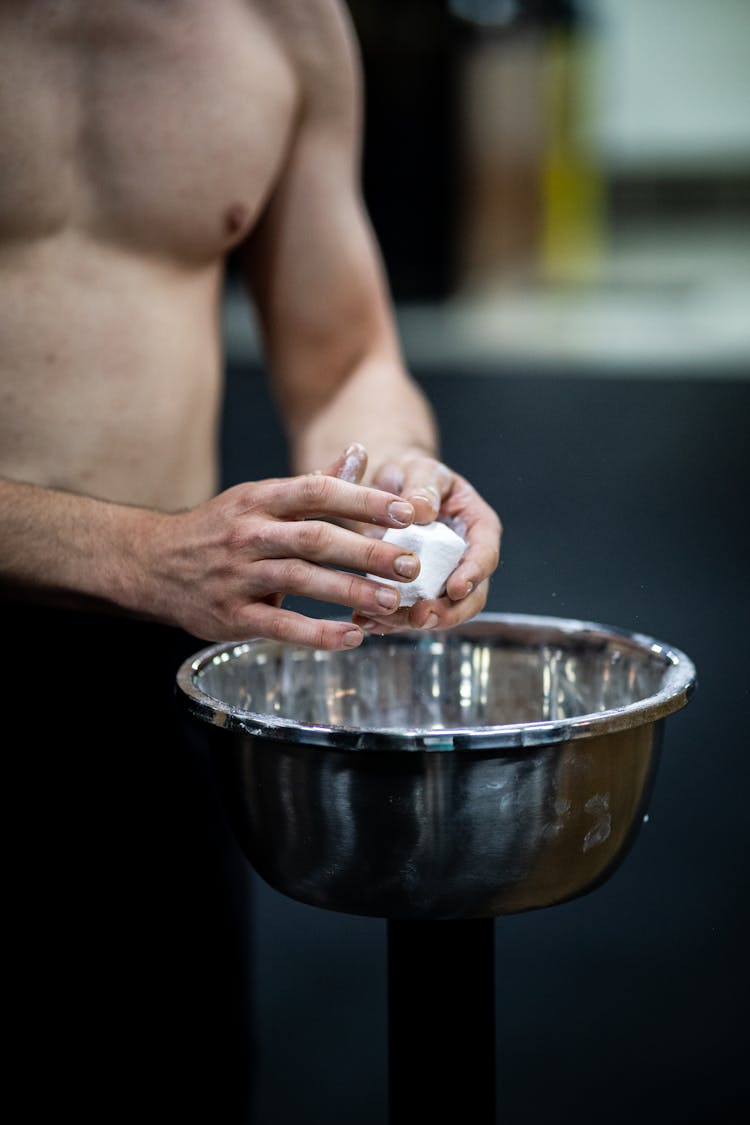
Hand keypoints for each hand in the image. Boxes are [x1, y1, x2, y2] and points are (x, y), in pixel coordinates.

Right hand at [148, 453, 420, 647]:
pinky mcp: (230, 615)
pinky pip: (279, 626)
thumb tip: (360, 453)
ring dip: (350, 593)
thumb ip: (314, 483)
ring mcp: (237, 576)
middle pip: (316, 538)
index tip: (406, 512)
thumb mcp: (259, 498)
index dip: (364, 501)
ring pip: (301, 581)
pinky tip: (351, 637)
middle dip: (368, 552)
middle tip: (411, 564)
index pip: (318, 491)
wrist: (150, 563)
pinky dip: (317, 633)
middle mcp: (249, 533)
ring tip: (393, 603)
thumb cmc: (218, 530)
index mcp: (260, 499)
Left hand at [349, 448, 501, 633]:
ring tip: (383, 621)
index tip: (456, 588)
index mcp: (478, 528)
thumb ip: (423, 487)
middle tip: (420, 618)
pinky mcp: (415, 594)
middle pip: (468, 598)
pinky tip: (365, 620)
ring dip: (411, 622)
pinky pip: (405, 614)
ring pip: (436, 612)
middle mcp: (465, 560)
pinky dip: (386, 621)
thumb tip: (421, 510)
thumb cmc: (411, 475)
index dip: (473, 575)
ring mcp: (441, 581)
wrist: (386, 488)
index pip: (485, 555)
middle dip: (446, 613)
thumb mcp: (419, 470)